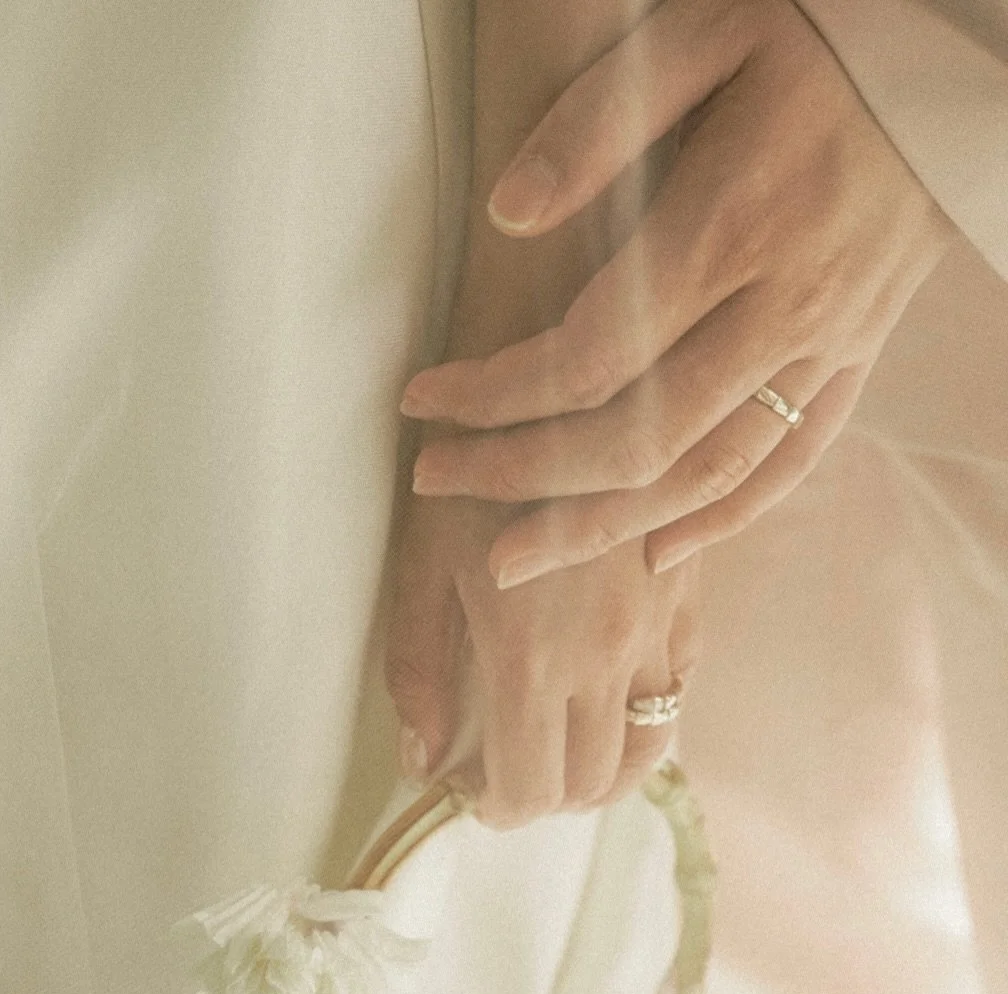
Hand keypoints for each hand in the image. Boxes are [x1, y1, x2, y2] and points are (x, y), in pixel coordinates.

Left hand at [384, 482, 699, 826]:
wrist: (557, 376)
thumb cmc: (468, 466)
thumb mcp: (422, 568)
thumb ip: (419, 671)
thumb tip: (423, 757)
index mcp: (531, 661)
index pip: (530, 790)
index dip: (498, 809)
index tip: (472, 793)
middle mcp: (606, 658)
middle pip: (591, 783)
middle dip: (546, 798)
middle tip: (508, 775)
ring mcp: (656, 627)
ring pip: (649, 748)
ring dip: (603, 771)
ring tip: (562, 753)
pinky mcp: (687, 593)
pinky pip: (680, 685)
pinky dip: (646, 713)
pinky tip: (610, 695)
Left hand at [399, 0, 954, 583]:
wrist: (959, 55)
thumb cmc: (823, 30)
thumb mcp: (703, 31)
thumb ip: (597, 127)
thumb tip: (506, 218)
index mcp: (732, 227)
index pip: (588, 356)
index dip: (495, 395)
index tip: (423, 402)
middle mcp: (783, 308)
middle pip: (635, 438)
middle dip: (522, 474)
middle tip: (436, 481)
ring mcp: (829, 346)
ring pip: (705, 475)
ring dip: (601, 529)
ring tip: (515, 557)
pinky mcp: (857, 359)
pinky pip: (790, 466)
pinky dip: (720, 521)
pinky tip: (652, 552)